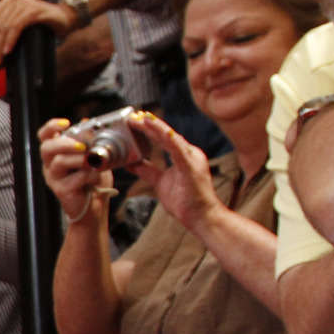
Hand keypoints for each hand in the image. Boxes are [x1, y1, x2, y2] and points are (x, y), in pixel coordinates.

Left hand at [0, 0, 73, 66]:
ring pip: (4, 26)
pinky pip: (17, 26)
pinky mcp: (35, 10)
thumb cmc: (43, 24)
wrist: (67, 18)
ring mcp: (25, 3)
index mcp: (8, 1)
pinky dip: (10, 40)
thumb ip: (7, 30)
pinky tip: (7, 51)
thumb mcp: (21, 23)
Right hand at [37, 116, 110, 223]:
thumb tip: (86, 122)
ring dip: (80, 159)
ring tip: (93, 161)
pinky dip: (89, 175)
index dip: (51, 127)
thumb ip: (88, 140)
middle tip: (82, 146)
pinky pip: (74, 178)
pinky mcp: (61, 190)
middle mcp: (50, 164)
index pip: (44, 136)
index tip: (65, 123)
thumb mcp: (92, 156)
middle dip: (64, 143)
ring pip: (60, 162)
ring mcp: (53, 178)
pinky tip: (95, 177)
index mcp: (56, 153)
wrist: (94, 205)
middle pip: (46, 148)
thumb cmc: (91, 180)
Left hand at [131, 113, 217, 229]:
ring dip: (155, 127)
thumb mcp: (160, 182)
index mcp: (183, 156)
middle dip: (150, 124)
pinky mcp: (191, 166)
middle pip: (167, 134)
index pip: (164, 138)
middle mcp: (189, 153)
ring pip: (171, 137)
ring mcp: (191, 158)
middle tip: (133, 116)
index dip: (149, 129)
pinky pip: (177, 148)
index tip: (134, 121)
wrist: (201, 217)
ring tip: (141, 118)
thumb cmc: (185, 201)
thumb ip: (147, 170)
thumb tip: (132, 163)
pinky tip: (156, 129)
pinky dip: (166, 137)